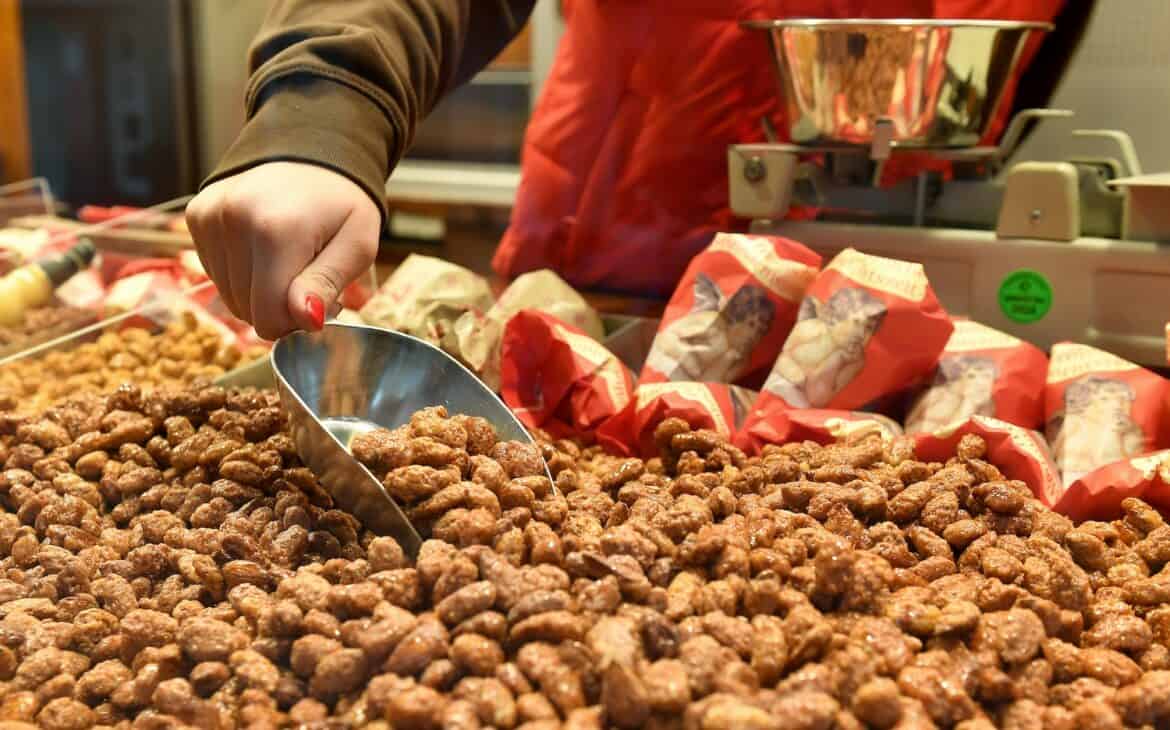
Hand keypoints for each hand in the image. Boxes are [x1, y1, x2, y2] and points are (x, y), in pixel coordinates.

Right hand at [186, 162, 380, 339]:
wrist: (314, 151)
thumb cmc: (342, 203)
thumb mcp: (357, 245)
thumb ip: (328, 284)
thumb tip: (305, 320)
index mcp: (276, 230)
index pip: (268, 317)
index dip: (296, 322)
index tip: (322, 301)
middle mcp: (233, 220)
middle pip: (246, 310)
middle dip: (280, 307)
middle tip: (309, 277)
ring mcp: (209, 216)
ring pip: (229, 296)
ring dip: (260, 291)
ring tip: (289, 260)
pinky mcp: (197, 215)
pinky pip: (216, 273)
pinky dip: (241, 273)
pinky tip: (265, 248)